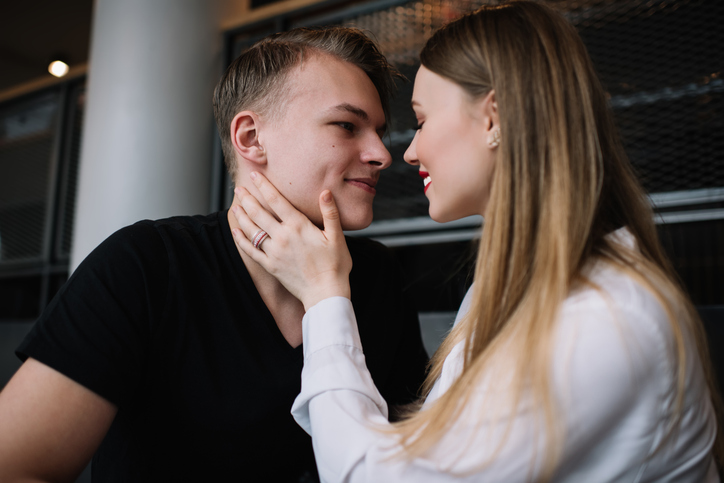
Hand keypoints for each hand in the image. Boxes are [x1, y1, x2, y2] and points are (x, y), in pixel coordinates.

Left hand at [230, 172, 352, 310]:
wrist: (325, 294)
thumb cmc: (335, 266)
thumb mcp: (337, 237)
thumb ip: (330, 213)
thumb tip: (325, 192)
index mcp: (299, 226)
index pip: (276, 200)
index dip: (264, 186)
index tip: (255, 175)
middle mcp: (282, 237)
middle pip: (259, 213)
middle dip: (247, 198)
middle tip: (239, 188)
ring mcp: (274, 252)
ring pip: (252, 230)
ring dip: (242, 216)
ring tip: (235, 205)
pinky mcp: (270, 266)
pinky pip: (251, 251)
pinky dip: (241, 240)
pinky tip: (236, 231)